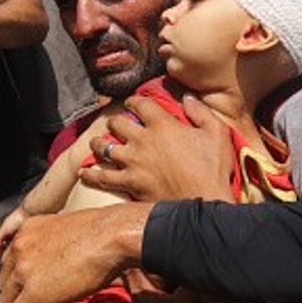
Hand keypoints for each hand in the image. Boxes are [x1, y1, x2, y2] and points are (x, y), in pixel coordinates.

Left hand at [0, 202, 152, 302]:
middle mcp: (20, 246)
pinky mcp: (33, 293)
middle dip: (14, 299)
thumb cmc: (105, 232)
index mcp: (28, 229)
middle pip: (5, 282)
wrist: (113, 236)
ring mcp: (24, 270)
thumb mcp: (69, 230)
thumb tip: (61, 261)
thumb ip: (55, 244)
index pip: (10, 260)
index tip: (25, 291)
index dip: (17, 280)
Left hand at [80, 95, 232, 201]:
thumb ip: (201, 112)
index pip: (140, 104)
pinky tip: (84, 172)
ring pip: (104, 147)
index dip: (134, 100)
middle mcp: (143, 140)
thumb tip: (187, 98)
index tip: (133, 103)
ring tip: (97, 142)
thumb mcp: (217, 133)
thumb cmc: (213, 169)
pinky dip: (91, 174)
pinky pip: (102, 177)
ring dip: (99, 142)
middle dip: (115, 120)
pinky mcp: (129, 184)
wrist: (204, 204)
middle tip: (116, 123)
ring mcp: (133, 163)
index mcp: (163, 125)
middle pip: (117, 123)